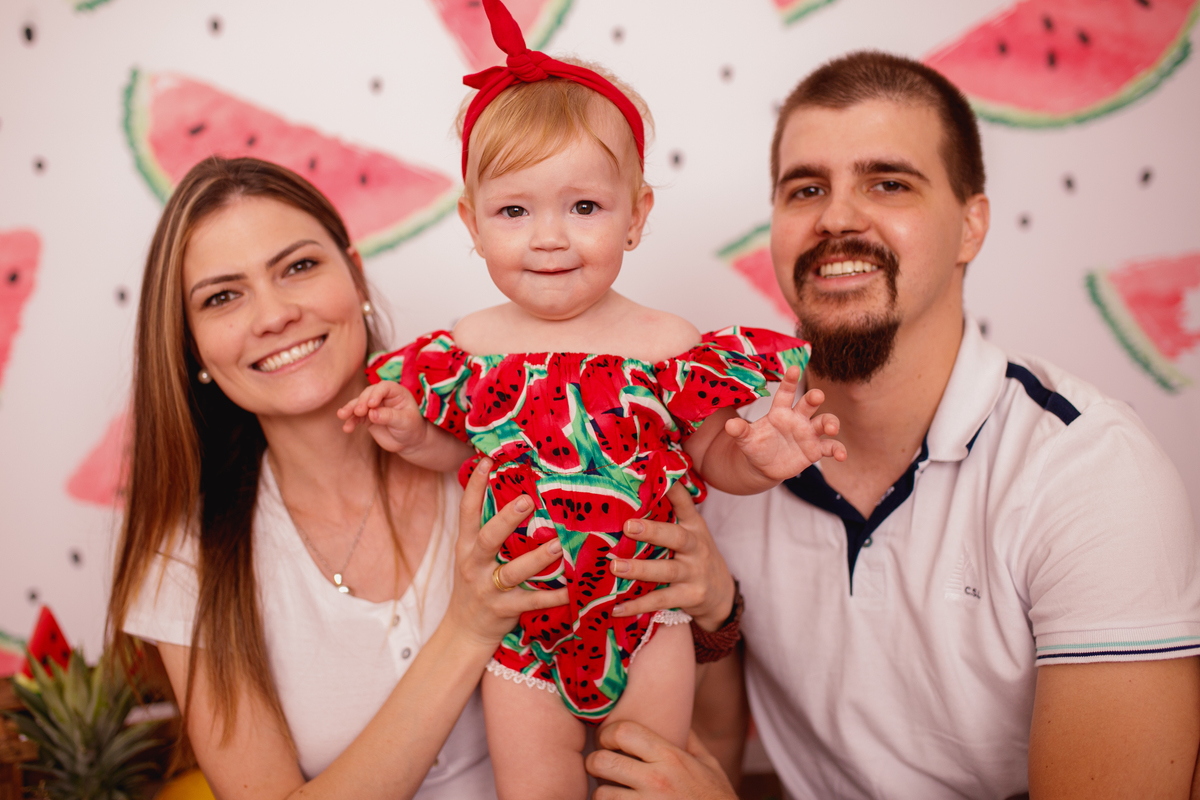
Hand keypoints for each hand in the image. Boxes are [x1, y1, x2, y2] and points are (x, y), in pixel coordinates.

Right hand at [336, 381, 427, 452]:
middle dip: (361, 402)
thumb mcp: (405, 422)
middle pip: (368, 394)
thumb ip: (389, 416)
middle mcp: (383, 396)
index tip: (371, 405)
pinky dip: (350, 421)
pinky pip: (356, 417)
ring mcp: (373, 406)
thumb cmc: (412, 428)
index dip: (376, 393)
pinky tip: (347, 428)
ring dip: (350, 409)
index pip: (384, 387)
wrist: (409, 441)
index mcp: (396, 392)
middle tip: (358, 412)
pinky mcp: (367, 417)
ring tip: (342, 415)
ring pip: (358, 404)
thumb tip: (372, 414)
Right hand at [445, 457, 567, 645]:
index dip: (475, 485)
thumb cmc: (475, 583)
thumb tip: (511, 492)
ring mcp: (488, 588)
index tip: (487, 460)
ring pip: (513, 571)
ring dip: (536, 558)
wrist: (464, 631)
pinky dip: (553, 596)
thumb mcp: (471, 555)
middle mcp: (474, 564)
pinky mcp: (504, 609)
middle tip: (528, 500)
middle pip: (488, 537)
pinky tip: (572, 589)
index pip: (467, 511)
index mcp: (465, 546)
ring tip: (558, 544)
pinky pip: (532, 601)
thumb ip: (486, 529)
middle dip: (507, 519)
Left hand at [586, 722, 736, 799]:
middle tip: (600, 766)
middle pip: (602, 761)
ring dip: (601, 792)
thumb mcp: (709, 764)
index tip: (608, 741)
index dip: (608, 734)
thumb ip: (690, 739)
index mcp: (671, 757)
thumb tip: (677, 718)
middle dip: (594, 763)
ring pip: (600, 794)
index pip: (623, 731)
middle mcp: (657, 780)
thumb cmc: (716, 798)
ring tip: (611, 791)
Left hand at [609, 482, 734, 631]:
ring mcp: (695, 572)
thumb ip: (670, 513)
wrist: (721, 594)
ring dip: (640, 569)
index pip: (684, 502)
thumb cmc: (695, 555)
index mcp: (694, 526)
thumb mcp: (690, 531)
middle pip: (677, 537)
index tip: (655, 472)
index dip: (672, 488)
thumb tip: (638, 482)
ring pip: (667, 571)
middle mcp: (696, 547)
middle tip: (628, 526)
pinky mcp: (691, 596)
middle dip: (652, 531)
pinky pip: (661, 600)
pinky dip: (638, 605)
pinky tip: (617, 608)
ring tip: (615, 567)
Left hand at [723, 367, 845, 480]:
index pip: (786, 393)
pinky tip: (842, 455)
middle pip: (809, 404)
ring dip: (830, 423)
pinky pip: (829, 447)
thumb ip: (740, 431)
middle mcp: (797, 419)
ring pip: (824, 422)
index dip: (790, 381)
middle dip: (814, 398)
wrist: (763, 466)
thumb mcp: (745, 439)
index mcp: (780, 411)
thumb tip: (729, 425)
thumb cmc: (755, 446)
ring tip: (831, 428)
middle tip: (817, 395)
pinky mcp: (815, 449)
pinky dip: (838, 450)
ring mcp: (808, 433)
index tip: (795, 368)